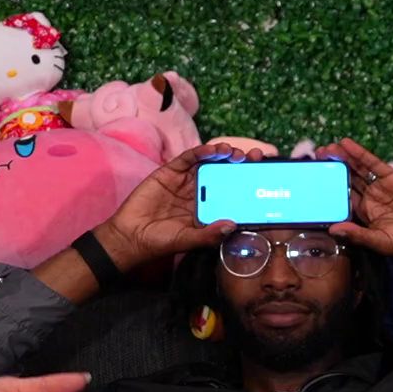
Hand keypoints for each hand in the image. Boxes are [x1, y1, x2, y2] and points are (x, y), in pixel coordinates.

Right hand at [99, 141, 252, 267]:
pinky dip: (200, 152)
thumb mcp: (188, 240)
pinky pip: (188, 159)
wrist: (130, 236)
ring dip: (223, 155)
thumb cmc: (161, 241)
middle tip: (255, 157)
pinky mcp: (170, 172)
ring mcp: (185, 181)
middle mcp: (199, 192)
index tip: (262, 175)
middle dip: (240, 164)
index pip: (232, 191)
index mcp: (208, 208)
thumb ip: (209, 235)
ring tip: (235, 153)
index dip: (246, 182)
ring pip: (208, 163)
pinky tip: (212, 150)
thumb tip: (232, 225)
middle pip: (224, 173)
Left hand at [316, 139, 392, 265]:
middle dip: (332, 169)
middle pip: (347, 180)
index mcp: (364, 215)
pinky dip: (359, 153)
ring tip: (326, 148)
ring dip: (343, 158)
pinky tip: (346, 144)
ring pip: (357, 169)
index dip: (328, 189)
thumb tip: (333, 229)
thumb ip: (357, 234)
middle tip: (315, 158)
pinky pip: (373, 163)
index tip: (313, 181)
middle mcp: (370, 198)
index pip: (341, 199)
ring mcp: (381, 186)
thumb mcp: (380, 241)